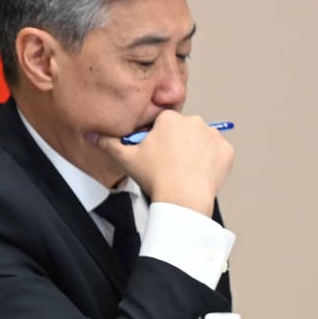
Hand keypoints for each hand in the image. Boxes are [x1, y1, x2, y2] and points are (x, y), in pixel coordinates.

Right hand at [111, 110, 232, 216]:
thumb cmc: (156, 178)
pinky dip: (210, 162)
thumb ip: (108, 143)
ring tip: (184, 171)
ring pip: (201, 140)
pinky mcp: (226, 151)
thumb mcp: (126, 159)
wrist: (183, 199)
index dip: (158, 139)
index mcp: (170, 119)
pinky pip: (217, 153)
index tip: (156, 154)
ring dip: (195, 151)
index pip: (163, 124)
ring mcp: (213, 135)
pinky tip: (198, 174)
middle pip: (183, 130)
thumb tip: (91, 135)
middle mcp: (194, 121)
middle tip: (169, 165)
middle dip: (177, 144)